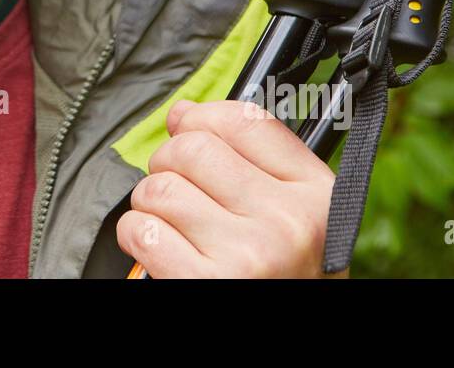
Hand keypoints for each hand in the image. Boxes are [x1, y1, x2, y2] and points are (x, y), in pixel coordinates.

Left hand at [116, 98, 343, 277]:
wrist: (293, 340)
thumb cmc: (280, 273)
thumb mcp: (291, 216)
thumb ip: (253, 161)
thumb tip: (183, 113)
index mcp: (316, 195)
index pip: (246, 120)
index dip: (203, 116)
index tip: (187, 126)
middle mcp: (288, 223)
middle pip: (192, 148)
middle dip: (168, 164)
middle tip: (178, 190)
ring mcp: (248, 255)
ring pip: (159, 188)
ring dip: (150, 205)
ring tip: (172, 227)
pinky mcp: (204, 284)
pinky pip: (141, 230)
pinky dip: (136, 237)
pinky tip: (160, 251)